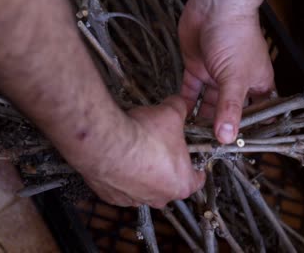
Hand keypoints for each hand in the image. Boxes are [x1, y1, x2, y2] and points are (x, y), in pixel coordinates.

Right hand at [81, 96, 204, 207]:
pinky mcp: (111, 196)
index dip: (195, 168)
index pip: (196, 181)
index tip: (192, 163)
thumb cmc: (142, 136)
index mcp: (181, 183)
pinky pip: (120, 187)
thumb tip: (179, 103)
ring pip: (143, 188)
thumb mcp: (170, 114)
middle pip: (168, 184)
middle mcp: (159, 197)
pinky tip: (118, 158)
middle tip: (159, 149)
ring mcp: (133, 200)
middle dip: (165, 168)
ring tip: (136, 151)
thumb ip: (179, 109)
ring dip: (141, 173)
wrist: (107, 142)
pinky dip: (120, 175)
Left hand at [179, 0, 273, 143]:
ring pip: (208, 102)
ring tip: (193, 135)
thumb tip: (227, 136)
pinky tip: (180, 116)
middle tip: (209, 145)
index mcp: (256, 84)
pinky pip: (191, 90)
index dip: (246, 128)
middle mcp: (235, 82)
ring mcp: (215, 75)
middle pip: (227, 109)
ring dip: (200, 116)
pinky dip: (186, 102)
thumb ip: (229, 108)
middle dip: (219, 126)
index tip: (235, 145)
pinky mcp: (197, 68)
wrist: (213, 8)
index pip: (254, 112)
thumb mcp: (235, 78)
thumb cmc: (235, 35)